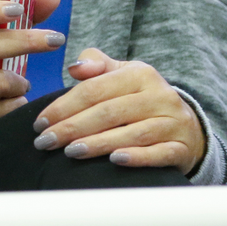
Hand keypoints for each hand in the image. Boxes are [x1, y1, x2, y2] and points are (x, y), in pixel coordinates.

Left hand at [32, 48, 204, 173]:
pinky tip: (114, 160)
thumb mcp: (121, 74)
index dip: (63, 106)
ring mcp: (172, 122)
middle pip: (107, 113)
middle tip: (45, 142)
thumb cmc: (140, 98)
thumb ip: (96, 65)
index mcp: (139, 74)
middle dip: (72, 128)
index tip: (40, 122)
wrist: (186, 125)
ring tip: (70, 152)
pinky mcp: (181, 147)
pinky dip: (136, 157)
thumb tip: (75, 67)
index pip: (93, 90)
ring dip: (97, 144)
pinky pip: (158, 153)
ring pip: (130, 134)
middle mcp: (158, 96)